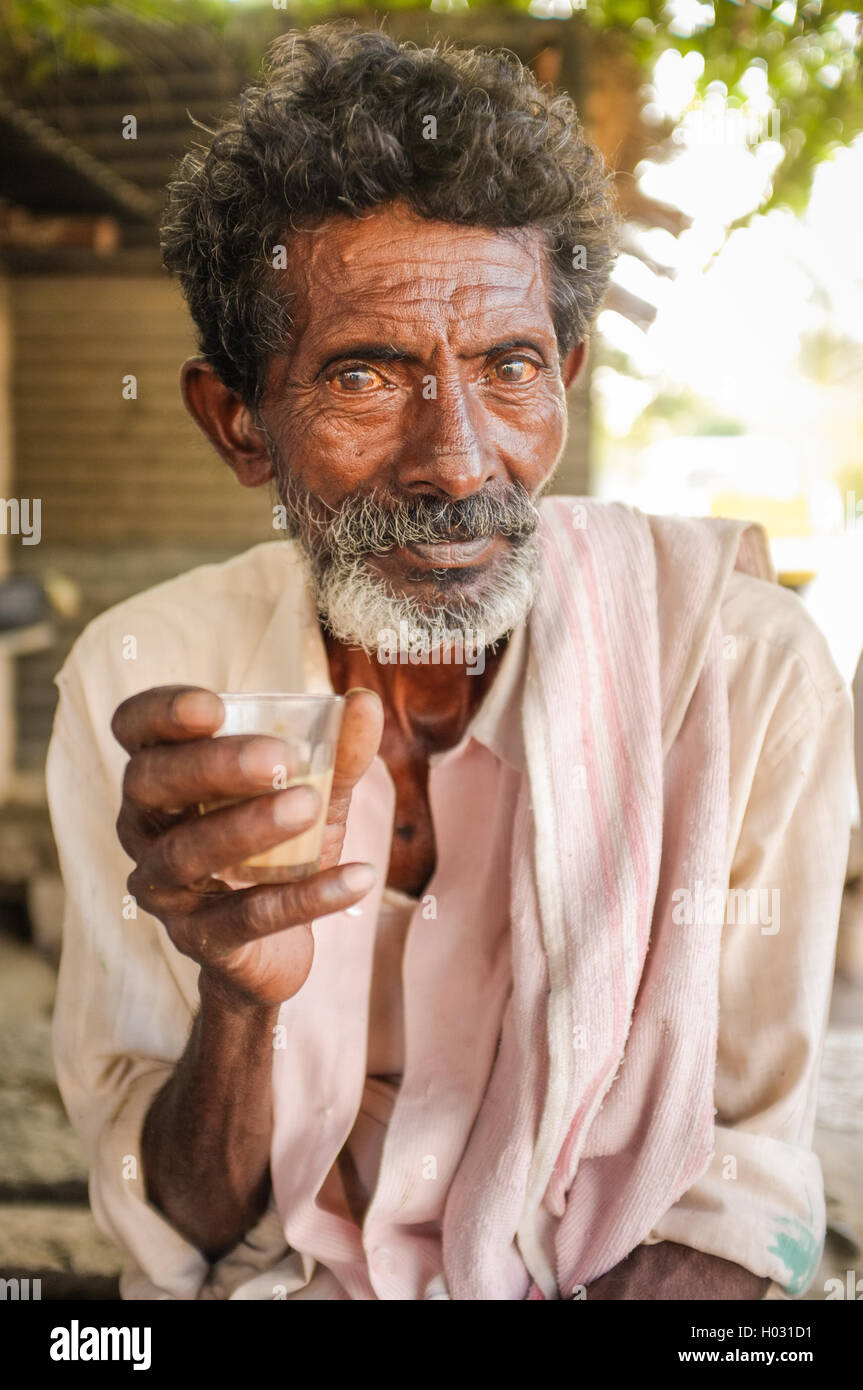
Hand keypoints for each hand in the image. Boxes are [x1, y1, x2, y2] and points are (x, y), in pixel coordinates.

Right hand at [112, 685, 383, 1007]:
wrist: (275, 949)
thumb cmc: (280, 850)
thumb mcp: (312, 793)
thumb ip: (336, 752)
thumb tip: (365, 704)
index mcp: (163, 775)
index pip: (135, 729)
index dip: (161, 713)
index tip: (214, 707)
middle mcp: (146, 828)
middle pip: (150, 784)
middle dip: (211, 766)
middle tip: (278, 758)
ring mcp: (166, 888)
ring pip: (186, 852)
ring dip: (247, 827)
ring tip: (309, 807)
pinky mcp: (200, 939)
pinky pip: (246, 916)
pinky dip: (305, 897)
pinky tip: (357, 878)